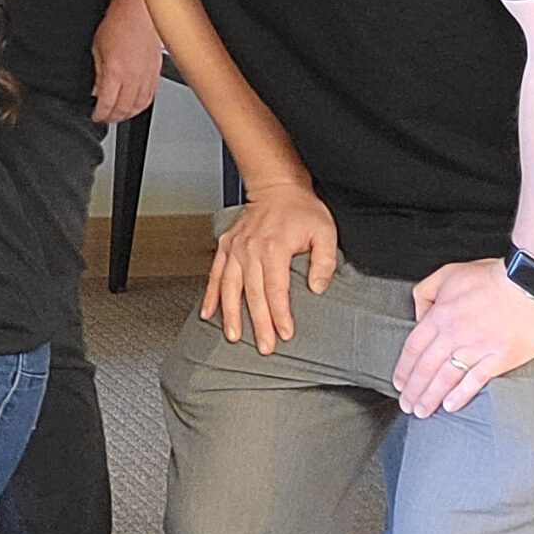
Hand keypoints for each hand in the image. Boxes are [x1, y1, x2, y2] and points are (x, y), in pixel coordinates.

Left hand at [90, 1, 162, 123]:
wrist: (139, 12)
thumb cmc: (118, 23)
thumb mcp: (97, 49)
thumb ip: (98, 74)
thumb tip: (97, 90)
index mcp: (115, 72)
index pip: (107, 104)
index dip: (100, 114)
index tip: (96, 116)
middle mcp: (133, 77)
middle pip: (124, 109)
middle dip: (113, 118)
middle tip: (106, 118)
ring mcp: (147, 76)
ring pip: (139, 106)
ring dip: (128, 114)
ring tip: (119, 116)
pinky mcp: (156, 72)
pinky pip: (150, 96)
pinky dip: (142, 105)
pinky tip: (136, 105)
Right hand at [202, 181, 337, 353]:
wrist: (277, 187)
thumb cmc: (300, 209)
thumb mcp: (324, 232)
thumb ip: (324, 262)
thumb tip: (318, 287)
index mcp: (274, 249)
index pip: (276, 290)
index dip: (280, 315)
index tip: (285, 333)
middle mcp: (250, 250)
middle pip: (253, 294)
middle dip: (258, 323)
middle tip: (264, 346)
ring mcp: (235, 249)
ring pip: (229, 287)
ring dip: (230, 314)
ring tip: (233, 335)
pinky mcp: (226, 246)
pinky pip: (215, 274)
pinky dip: (210, 295)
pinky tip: (208, 312)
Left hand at [393, 258, 533, 417]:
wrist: (531, 282)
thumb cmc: (491, 276)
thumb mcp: (448, 274)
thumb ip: (426, 293)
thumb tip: (419, 315)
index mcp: (440, 315)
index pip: (414, 348)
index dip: (404, 368)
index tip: (398, 383)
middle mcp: (455, 334)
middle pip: (426, 367)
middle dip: (414, 389)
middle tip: (407, 405)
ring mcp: (478, 348)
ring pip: (446, 378)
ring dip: (431, 397)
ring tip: (422, 411)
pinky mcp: (500, 358)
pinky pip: (475, 380)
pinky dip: (461, 395)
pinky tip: (450, 405)